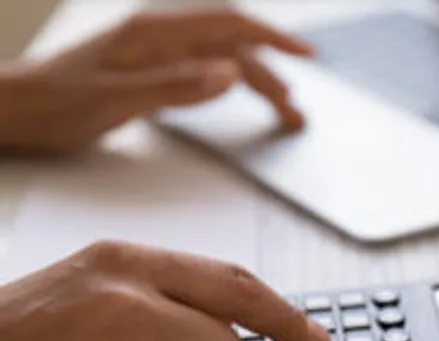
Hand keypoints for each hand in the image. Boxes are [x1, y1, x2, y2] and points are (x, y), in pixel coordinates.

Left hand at [0, 7, 313, 155]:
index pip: (230, 25)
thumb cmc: (56, 103)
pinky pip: (205, 70)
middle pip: (234, 47)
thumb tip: (231, 75)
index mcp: (155, 32)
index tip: (306, 56)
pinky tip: (240, 95)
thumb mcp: (114, 99)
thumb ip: (174, 86)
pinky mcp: (153, 69)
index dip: (273, 38)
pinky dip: (232, 84)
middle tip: (295, 112)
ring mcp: (159, 51)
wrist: (18, 109)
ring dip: (256, 83)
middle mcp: (162, 35)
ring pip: (223, 60)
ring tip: (283, 111)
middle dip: (272, 74)